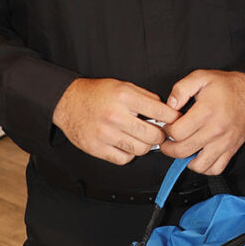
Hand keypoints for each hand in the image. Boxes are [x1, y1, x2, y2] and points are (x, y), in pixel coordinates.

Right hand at [52, 78, 179, 165]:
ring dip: (145, 145)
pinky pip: (124, 159)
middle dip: (161, 135)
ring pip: (141, 150)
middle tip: (159, 132)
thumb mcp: (123, 86)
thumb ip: (146, 97)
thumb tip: (167, 111)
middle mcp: (115, 116)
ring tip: (141, 138)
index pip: (161, 112)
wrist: (68, 102)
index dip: (173, 118)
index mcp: (125, 97)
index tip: (176, 121)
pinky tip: (126, 144)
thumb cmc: (97, 94)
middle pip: (153, 135)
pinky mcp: (97, 148)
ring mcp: (105, 134)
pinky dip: (128, 154)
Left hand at [160, 70, 244, 174]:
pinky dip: (204, 167)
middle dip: (169, 148)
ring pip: (199, 165)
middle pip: (183, 151)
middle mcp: (215, 130)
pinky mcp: (231, 149)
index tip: (167, 126)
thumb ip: (181, 89)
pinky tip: (198, 156)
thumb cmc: (227, 86)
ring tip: (182, 150)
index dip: (166, 130)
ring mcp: (224, 142)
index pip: (177, 132)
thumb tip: (170, 105)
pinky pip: (216, 169)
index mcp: (206, 112)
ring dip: (185, 160)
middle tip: (167, 141)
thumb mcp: (201, 77)